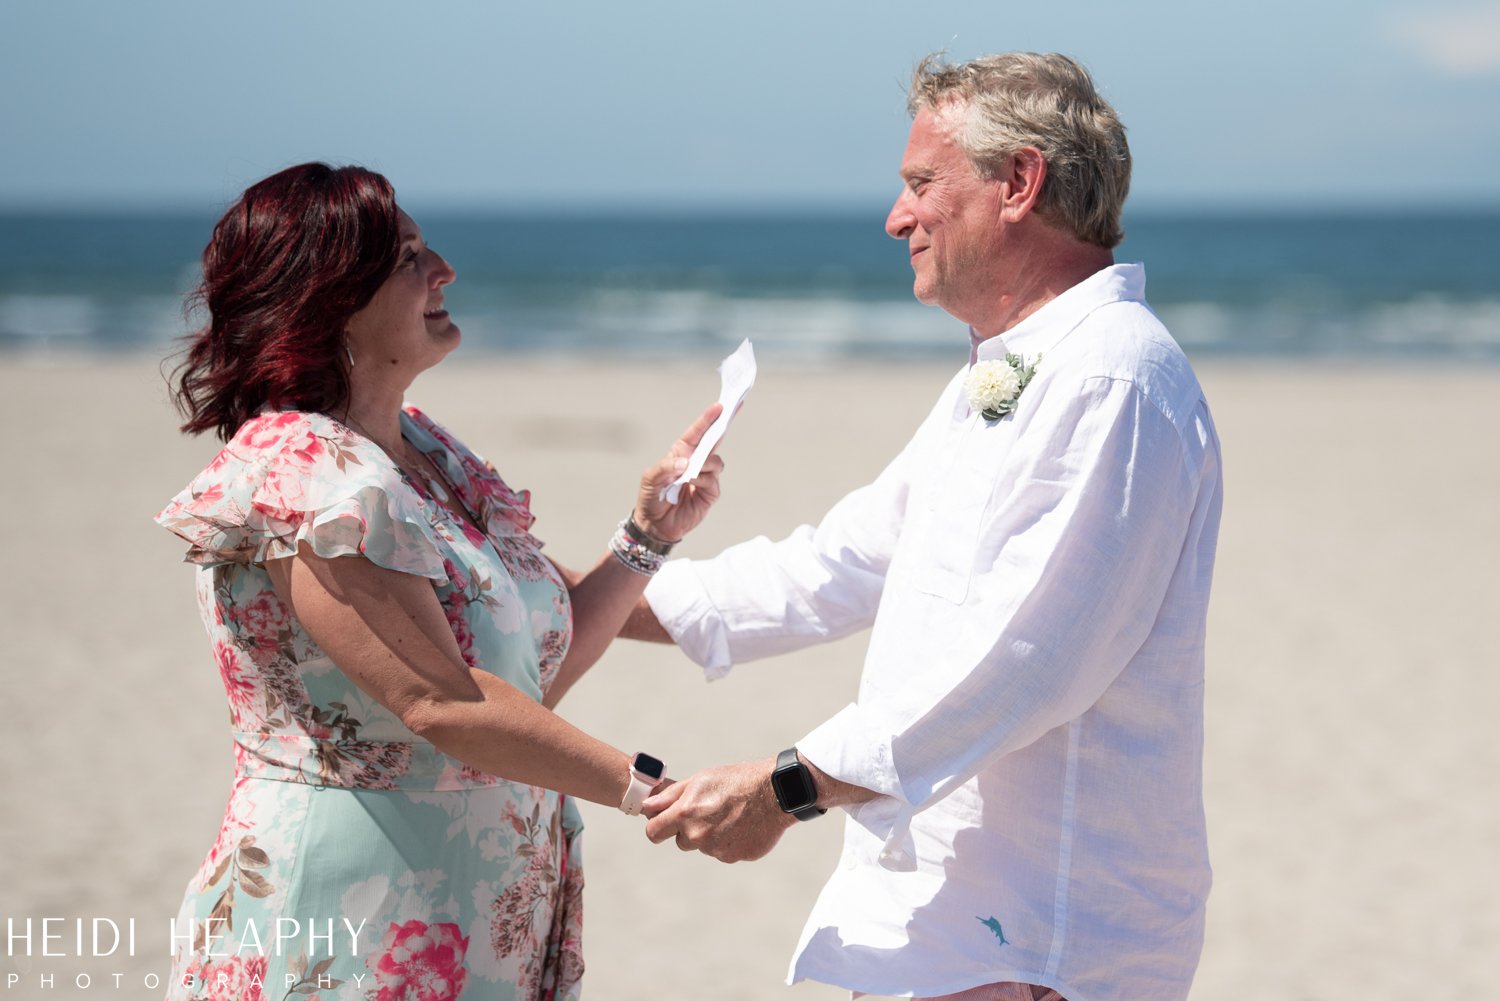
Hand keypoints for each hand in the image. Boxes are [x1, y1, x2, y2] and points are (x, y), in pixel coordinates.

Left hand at [633, 403, 725, 542]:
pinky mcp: (710, 493)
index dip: (708, 418)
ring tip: (690, 473)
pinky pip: (712, 480)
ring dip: (705, 464)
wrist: (656, 524)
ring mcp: (704, 477)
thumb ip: (666, 467)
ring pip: (715, 462)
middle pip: (714, 440)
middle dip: (723, 425)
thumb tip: (686, 463)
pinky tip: (692, 484)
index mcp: (681, 453)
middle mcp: (695, 462)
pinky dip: (703, 480)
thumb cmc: (651, 497)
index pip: (698, 432)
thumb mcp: (650, 479)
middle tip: (732, 409)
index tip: (720, 406)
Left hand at [642, 759, 795, 862]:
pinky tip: (743, 824)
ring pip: (705, 846)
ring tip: (731, 815)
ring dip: (712, 835)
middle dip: (689, 830)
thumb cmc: (736, 780)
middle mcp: (698, 836)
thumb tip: (647, 807)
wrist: (775, 793)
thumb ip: (670, 796)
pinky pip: (725, 852)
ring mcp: (717, 850)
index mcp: (685, 814)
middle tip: (709, 811)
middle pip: (682, 841)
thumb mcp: (700, 779)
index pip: (654, 833)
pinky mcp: (734, 857)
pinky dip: (730, 841)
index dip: (658, 827)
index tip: (664, 823)